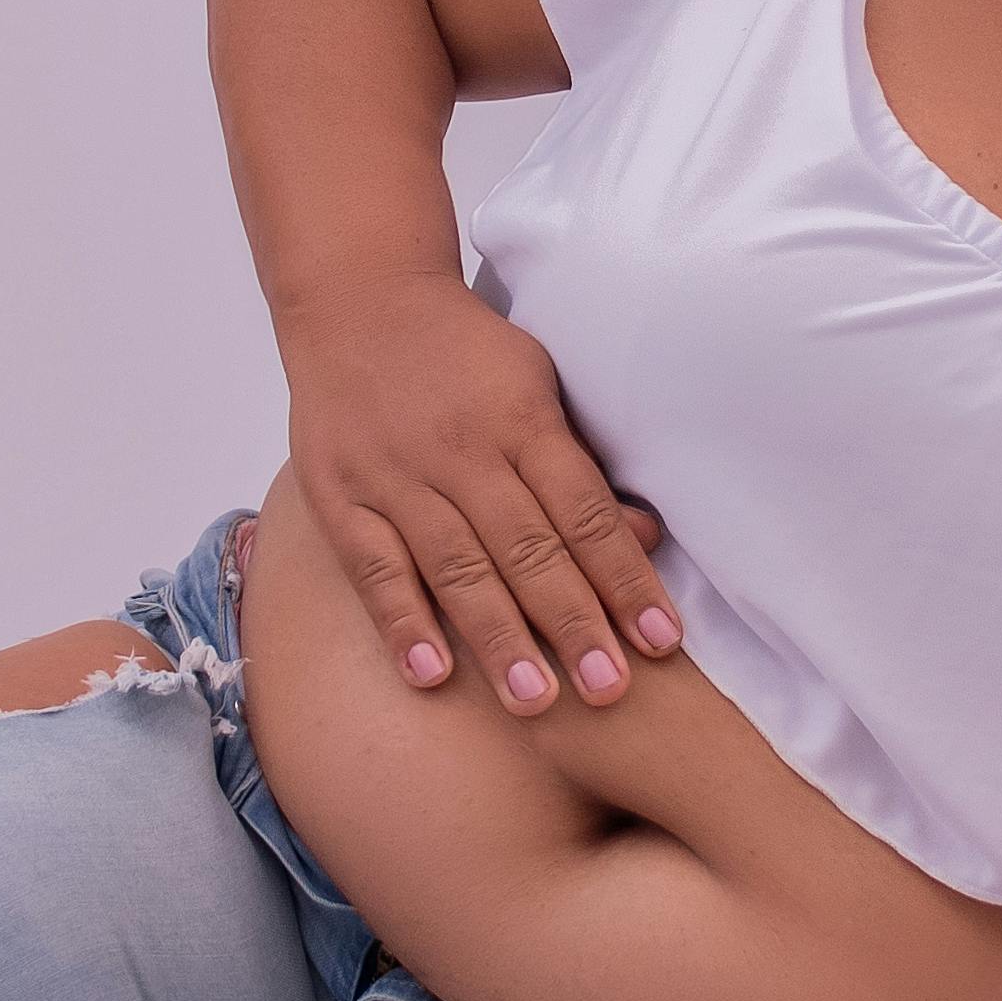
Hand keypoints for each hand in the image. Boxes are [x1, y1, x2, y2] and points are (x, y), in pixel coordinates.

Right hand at [280, 276, 683, 719]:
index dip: (625, 579)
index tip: (661, 640)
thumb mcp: (538, 383)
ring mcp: (396, 476)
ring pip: (457, 567)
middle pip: (528, 548)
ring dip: (499, 637)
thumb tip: (644, 536)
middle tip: (610, 689)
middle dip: (573, 623)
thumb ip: (580, 465)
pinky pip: (375, 568)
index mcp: (522, 420)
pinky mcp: (340, 496)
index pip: (585, 512)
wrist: (359, 299)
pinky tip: (433, 675)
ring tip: (536, 701)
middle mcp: (462, 451)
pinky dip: (403, 622)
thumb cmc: (465, 354)